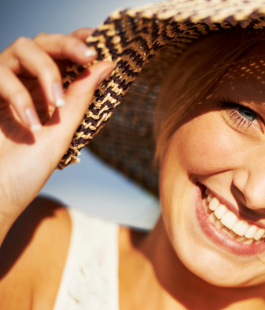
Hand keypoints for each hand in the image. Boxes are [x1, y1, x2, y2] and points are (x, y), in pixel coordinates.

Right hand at [0, 29, 113, 243]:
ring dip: (45, 72)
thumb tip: (106, 64)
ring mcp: (5, 87)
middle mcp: (27, 84)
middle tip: (88, 55)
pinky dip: (19, 96)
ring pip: (22, 48)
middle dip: (67, 45)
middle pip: (43, 42)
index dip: (79, 41)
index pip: (64, 56)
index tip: (99, 38)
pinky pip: (0, 75)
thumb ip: (81, 97)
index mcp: (49, 93)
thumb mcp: (64, 131)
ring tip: (56, 105)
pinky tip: (32, 123)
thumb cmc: (28, 168)